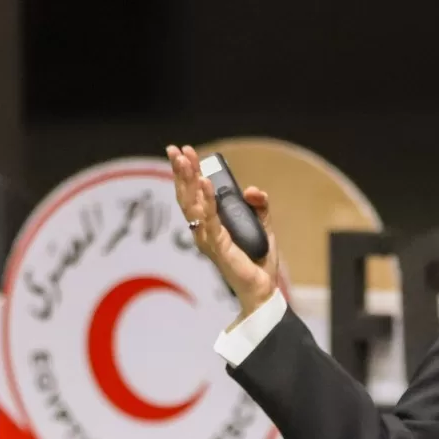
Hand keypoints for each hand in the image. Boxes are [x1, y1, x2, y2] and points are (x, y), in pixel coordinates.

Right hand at [167, 144, 290, 321]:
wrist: (263, 289)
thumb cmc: (258, 260)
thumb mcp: (263, 224)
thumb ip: (259, 205)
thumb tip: (252, 190)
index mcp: (211, 223)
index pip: (194, 193)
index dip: (188, 172)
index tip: (184, 151)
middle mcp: (203, 230)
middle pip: (187, 196)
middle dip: (181, 171)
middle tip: (175, 149)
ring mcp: (208, 239)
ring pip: (193, 204)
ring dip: (188, 180)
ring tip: (185, 160)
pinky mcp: (218, 246)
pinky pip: (210, 220)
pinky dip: (207, 200)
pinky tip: (205, 182)